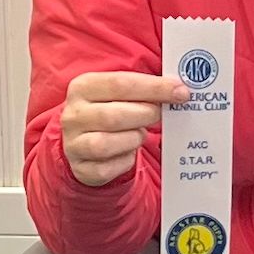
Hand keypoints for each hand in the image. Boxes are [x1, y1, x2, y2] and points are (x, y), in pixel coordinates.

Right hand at [60, 72, 187, 187]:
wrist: (82, 142)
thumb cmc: (110, 112)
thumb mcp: (118, 93)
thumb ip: (143, 89)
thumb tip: (178, 90)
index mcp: (83, 87)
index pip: (120, 84)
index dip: (154, 88)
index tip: (180, 92)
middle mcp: (74, 115)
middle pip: (115, 116)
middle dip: (146, 115)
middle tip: (160, 115)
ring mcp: (74, 144)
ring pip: (107, 144)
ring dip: (134, 139)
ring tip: (141, 134)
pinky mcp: (81, 169)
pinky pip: (108, 168)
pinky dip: (125, 161)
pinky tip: (129, 152)